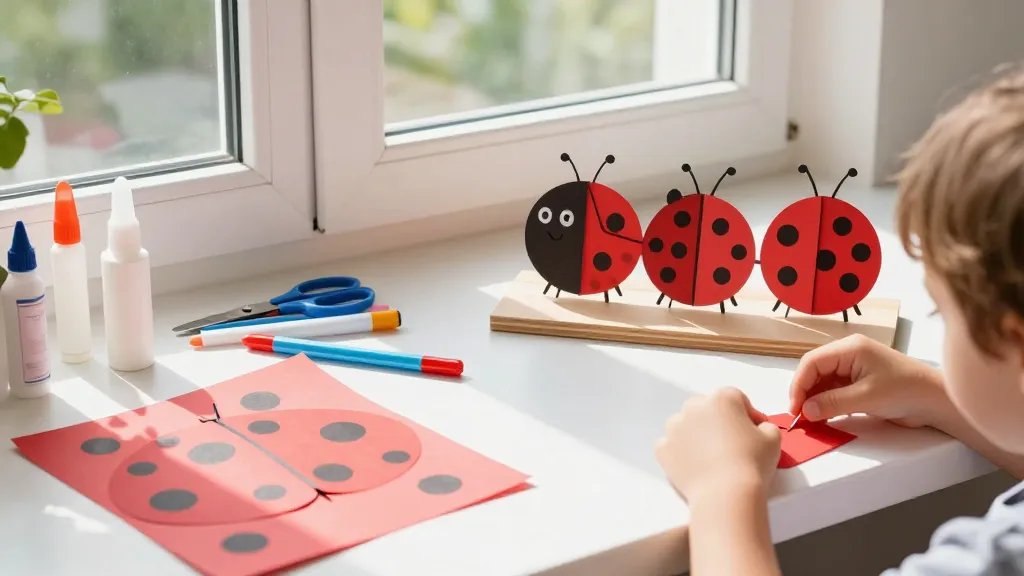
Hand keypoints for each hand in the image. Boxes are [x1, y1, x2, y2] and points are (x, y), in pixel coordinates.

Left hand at [656, 388, 780, 500]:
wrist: (726, 494)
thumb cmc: (750, 464)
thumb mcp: (773, 438)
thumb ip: (766, 426)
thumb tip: (760, 428)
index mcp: (722, 399)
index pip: (736, 399)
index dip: (747, 414)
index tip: (754, 429)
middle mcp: (694, 407)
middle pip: (708, 409)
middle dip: (720, 422)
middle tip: (733, 443)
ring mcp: (675, 428)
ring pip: (687, 425)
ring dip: (698, 435)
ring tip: (714, 456)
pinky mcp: (664, 448)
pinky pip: (673, 445)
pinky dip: (682, 452)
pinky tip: (697, 465)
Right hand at [790, 335, 947, 427]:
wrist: (936, 400)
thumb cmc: (905, 391)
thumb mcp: (866, 398)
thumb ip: (833, 403)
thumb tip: (806, 410)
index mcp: (850, 348)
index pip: (812, 362)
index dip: (799, 384)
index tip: (795, 408)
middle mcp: (849, 354)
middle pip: (815, 370)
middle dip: (805, 392)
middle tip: (800, 416)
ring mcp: (854, 368)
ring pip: (823, 381)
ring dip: (815, 399)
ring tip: (811, 419)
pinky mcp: (859, 382)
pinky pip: (834, 389)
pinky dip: (827, 403)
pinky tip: (824, 416)